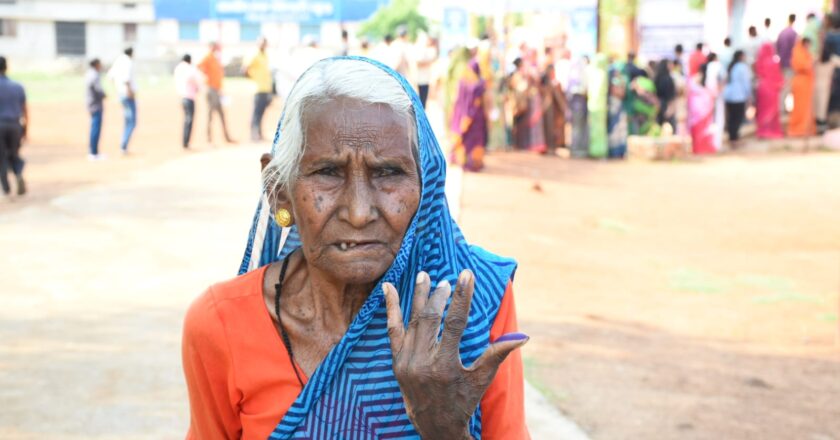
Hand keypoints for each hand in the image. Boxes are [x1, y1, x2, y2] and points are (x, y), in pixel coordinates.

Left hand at [383, 270, 528, 438]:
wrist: (435, 425)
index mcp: (446, 366)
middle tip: (447, 281)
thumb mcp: (481, 380)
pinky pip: (393, 330)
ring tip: (425, 276)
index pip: (455, 323)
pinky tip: (388, 287)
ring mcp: (406, 362)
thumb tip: (523, 336)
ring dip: (419, 296)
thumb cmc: (463, 401)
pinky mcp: (397, 361)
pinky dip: (391, 307)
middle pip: (431, 318)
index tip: (466, 275)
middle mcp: (423, 362)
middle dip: (440, 295)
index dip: (462, 297)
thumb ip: (498, 355)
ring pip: (413, 320)